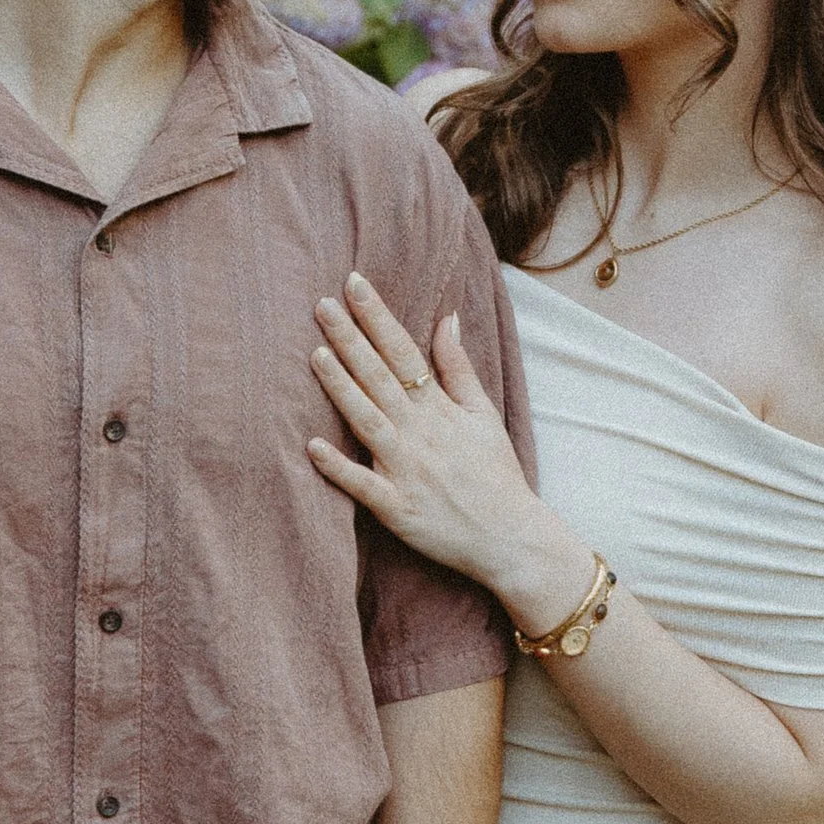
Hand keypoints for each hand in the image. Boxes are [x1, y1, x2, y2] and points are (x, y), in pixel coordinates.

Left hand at [310, 273, 581, 616]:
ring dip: (341, 389)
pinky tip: (311, 447)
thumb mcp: (484, 415)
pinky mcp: (397, 509)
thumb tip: (446, 318)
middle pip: (380, 379)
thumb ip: (459, 368)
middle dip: (350, 340)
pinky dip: (339, 468)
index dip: (377, 318)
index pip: (404, 353)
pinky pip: (363, 486)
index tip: (354, 285)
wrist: (511, 538)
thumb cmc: (496, 475)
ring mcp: (407, 471)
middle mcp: (421, 435)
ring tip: (315, 355)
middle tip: (321, 305)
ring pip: (368, 421)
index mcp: (440, 410)